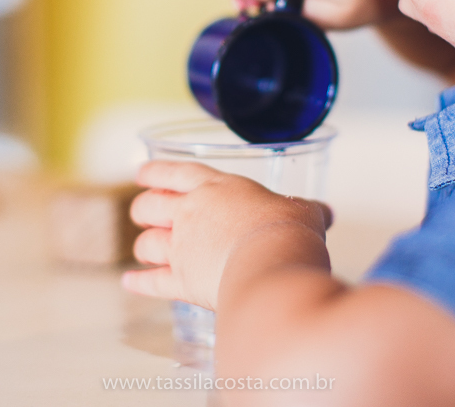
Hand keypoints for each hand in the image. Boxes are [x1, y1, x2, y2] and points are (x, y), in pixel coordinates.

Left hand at [123, 160, 332, 309]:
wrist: (273, 264)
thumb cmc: (289, 230)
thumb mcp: (303, 211)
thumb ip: (308, 211)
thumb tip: (325, 213)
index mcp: (216, 186)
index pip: (175, 172)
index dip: (156, 172)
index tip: (142, 174)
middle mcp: (191, 214)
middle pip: (149, 206)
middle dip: (143, 209)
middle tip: (143, 212)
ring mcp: (182, 248)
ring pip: (146, 244)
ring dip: (144, 246)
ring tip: (146, 248)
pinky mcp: (182, 282)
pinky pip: (152, 283)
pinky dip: (138, 283)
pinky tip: (129, 283)